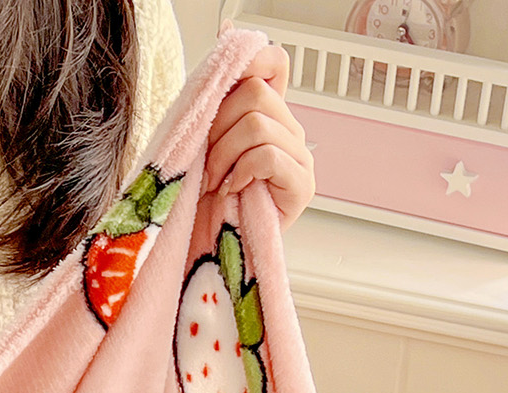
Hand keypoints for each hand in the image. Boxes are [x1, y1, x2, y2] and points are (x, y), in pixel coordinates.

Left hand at [201, 44, 314, 231]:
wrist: (210, 249)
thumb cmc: (207, 198)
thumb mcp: (205, 138)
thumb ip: (219, 91)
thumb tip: (228, 28)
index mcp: (270, 113)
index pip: (274, 62)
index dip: (250, 65)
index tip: (221, 97)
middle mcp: (290, 130)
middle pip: (256, 93)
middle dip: (219, 127)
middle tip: (207, 161)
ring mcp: (300, 157)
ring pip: (258, 123)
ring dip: (224, 154)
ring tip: (215, 181)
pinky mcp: (302, 186)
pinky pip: (268, 154)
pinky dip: (241, 171)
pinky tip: (232, 190)